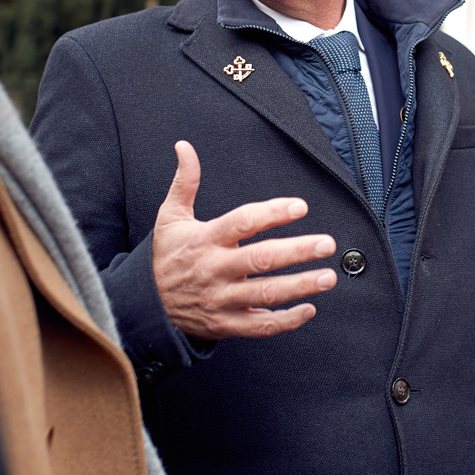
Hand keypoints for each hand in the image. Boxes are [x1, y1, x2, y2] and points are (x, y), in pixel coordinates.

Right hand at [151, 141, 337, 339]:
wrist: (146, 305)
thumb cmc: (166, 255)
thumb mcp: (170, 217)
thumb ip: (185, 182)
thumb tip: (185, 147)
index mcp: (205, 240)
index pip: (242, 222)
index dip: (272, 214)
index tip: (300, 207)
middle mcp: (214, 269)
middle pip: (260, 259)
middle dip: (297, 251)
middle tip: (327, 243)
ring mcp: (221, 299)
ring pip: (265, 294)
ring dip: (300, 286)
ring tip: (328, 276)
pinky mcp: (225, 324)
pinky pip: (259, 327)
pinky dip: (286, 321)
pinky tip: (309, 309)